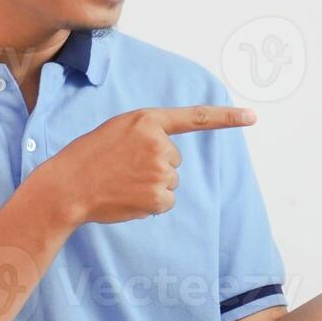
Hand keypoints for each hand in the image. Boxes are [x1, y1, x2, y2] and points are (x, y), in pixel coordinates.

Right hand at [40, 105, 255, 225]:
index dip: (227, 118)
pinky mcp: (158, 197)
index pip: (195, 117)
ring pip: (170, 181)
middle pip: (174, 159)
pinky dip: (150, 203)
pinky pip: (166, 201)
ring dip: (151, 185)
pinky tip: (127, 197)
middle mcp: (159, 143)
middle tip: (123, 168)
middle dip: (155, 165)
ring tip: (121, 182)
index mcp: (147, 120)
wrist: (68, 186)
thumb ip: (147, 135)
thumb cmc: (89, 157)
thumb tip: (170, 161)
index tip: (253, 117)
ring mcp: (160, 171)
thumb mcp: (118, 131)